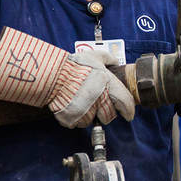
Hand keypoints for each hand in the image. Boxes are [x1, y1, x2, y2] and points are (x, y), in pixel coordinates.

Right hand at [0, 28, 135, 127]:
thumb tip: (116, 62)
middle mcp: (99, 98)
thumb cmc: (73, 65)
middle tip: (98, 105)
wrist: (51, 74)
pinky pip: (77, 124)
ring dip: (89, 116)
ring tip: (82, 104)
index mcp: (108, 84)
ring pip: (92, 121)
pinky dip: (76, 119)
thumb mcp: (94, 56)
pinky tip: (73, 108)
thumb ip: (108, 58)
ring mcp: (85, 110)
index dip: (128, 110)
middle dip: (106, 113)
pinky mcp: (71, 118)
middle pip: (109, 116)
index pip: (126, 103)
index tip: (128, 114)